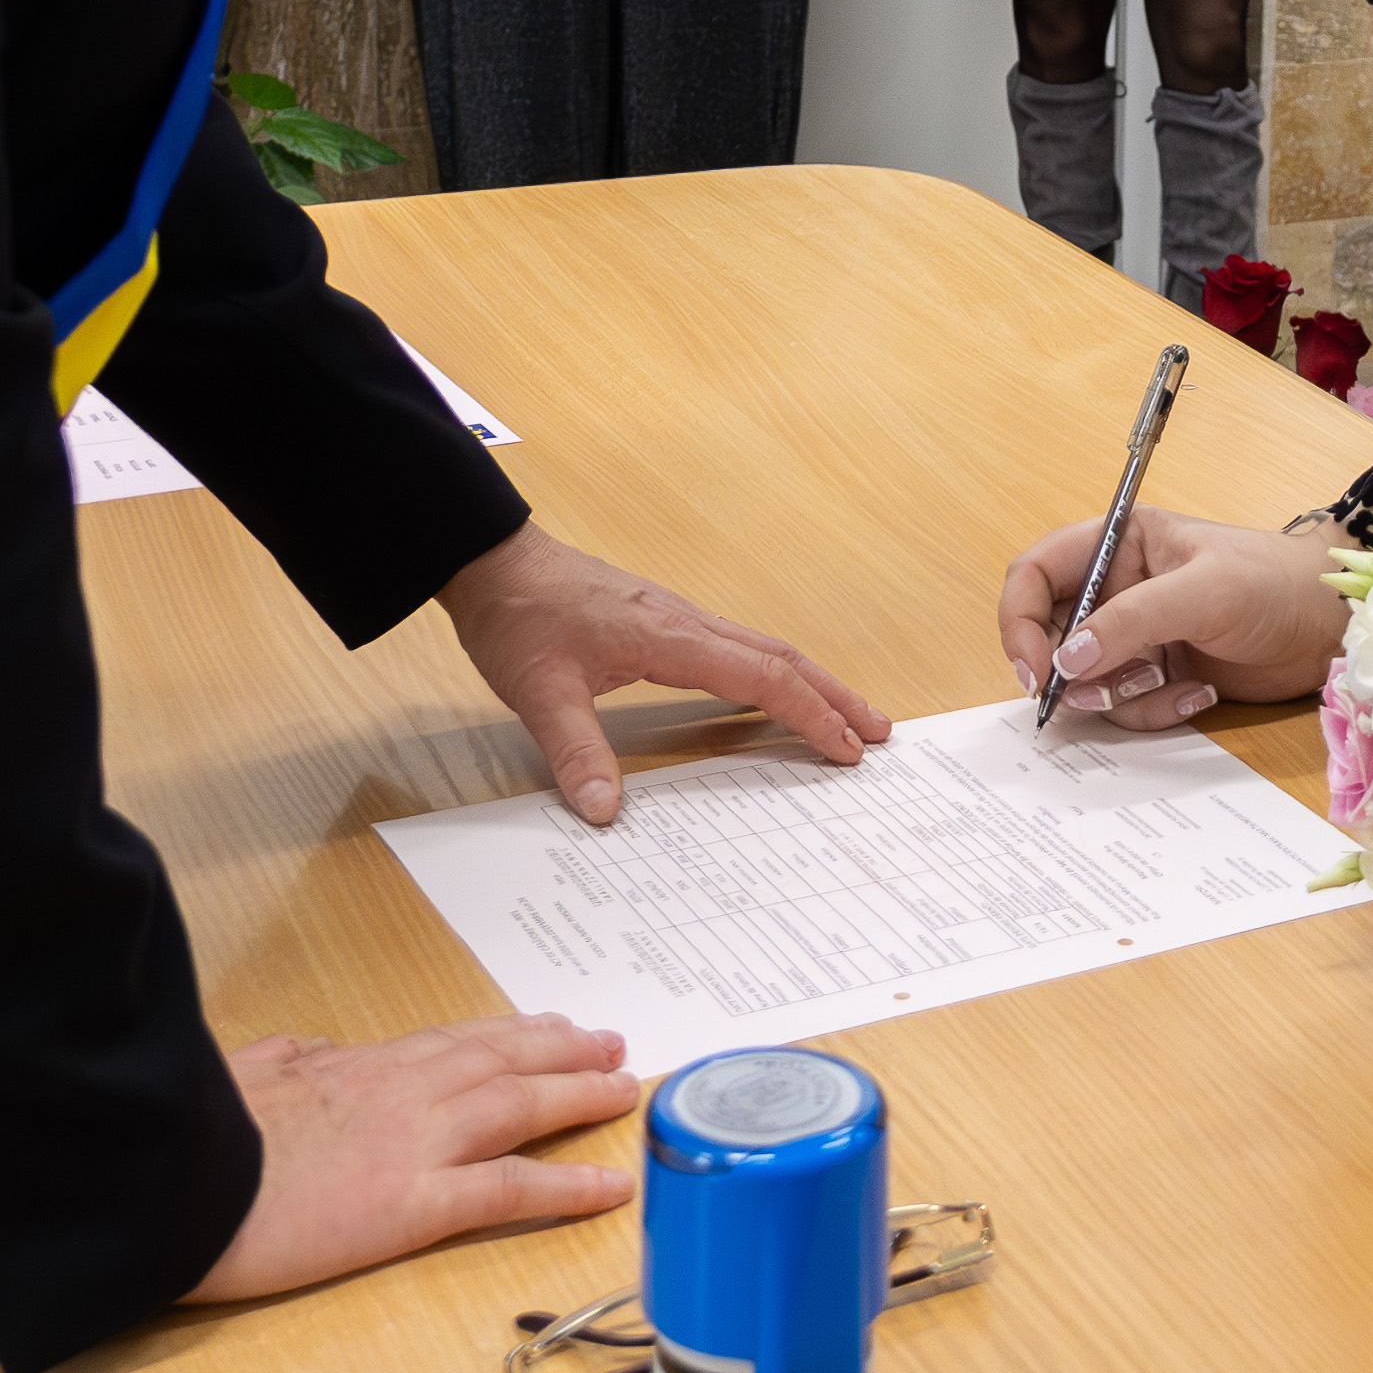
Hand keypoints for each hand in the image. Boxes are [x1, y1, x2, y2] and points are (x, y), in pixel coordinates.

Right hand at [178, 1018, 640, 1304]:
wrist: (177, 1180)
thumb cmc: (199, 1134)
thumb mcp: (242, 1075)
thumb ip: (283, 1061)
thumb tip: (301, 1051)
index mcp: (357, 1066)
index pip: (451, 1041)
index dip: (506, 1034)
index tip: (544, 1027)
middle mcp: (401, 1092)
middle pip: (501, 1060)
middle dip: (563, 1050)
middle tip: (609, 1046)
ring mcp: (415, 1144)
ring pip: (520, 1106)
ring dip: (580, 1094)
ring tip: (624, 1088)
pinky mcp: (414, 1203)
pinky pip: (510, 1189)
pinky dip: (567, 1184)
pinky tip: (610, 1186)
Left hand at [437, 522, 889, 822]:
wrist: (492, 560)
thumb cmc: (518, 616)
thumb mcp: (538, 692)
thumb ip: (574, 752)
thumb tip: (603, 812)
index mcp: (668, 637)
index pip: (760, 676)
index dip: (808, 714)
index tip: (845, 748)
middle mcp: (686, 622)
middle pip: (782, 656)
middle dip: (835, 696)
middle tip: (879, 734)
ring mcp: (679, 618)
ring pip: (764, 648)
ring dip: (812, 683)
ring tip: (847, 718)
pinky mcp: (664, 621)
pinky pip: (739, 648)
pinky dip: (775, 674)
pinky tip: (772, 695)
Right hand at [990, 507, 1347, 730]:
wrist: (1329, 627)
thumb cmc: (1274, 583)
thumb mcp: (1202, 592)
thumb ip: (1132, 620)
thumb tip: (1067, 659)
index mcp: (1116, 544)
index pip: (1036, 574)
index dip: (1019, 620)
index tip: (1036, 670)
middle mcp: (1116, 589)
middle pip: (1048, 635)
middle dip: (1066, 672)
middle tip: (1093, 694)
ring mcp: (1135, 636)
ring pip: (1085, 680)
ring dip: (1116, 695)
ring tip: (1164, 683)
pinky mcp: (1157, 675)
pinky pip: (1125, 706)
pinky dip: (1154, 709)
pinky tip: (1199, 694)